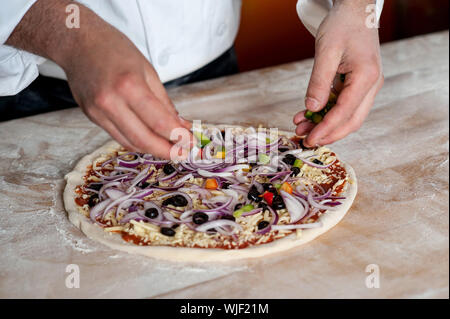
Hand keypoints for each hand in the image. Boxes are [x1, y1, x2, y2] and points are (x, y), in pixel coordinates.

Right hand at [63, 19, 191, 158]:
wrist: (77, 43)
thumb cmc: (114, 49)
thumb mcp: (147, 70)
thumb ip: (164, 102)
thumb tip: (180, 126)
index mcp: (129, 86)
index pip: (159, 122)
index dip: (178, 137)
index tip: (192, 144)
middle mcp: (110, 102)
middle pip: (144, 140)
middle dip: (167, 151)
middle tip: (184, 155)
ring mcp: (98, 112)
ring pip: (130, 143)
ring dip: (153, 149)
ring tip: (170, 150)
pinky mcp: (91, 117)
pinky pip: (118, 137)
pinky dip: (137, 142)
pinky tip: (150, 141)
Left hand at [293, 0, 383, 146]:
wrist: (355, 10)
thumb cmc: (342, 25)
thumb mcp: (326, 52)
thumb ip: (319, 82)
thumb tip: (312, 109)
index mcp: (366, 77)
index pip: (345, 112)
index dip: (326, 129)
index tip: (309, 140)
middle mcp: (371, 85)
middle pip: (351, 121)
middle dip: (328, 133)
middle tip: (306, 141)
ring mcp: (366, 86)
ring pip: (347, 115)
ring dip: (325, 125)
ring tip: (301, 128)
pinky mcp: (358, 85)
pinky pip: (343, 105)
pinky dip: (326, 112)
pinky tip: (308, 115)